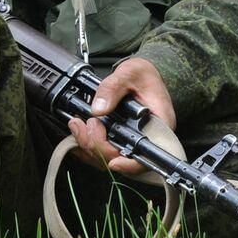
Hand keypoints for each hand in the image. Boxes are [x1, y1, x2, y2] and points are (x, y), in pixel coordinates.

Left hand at [69, 56, 176, 175]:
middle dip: (98, 146)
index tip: (113, 161)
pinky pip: (102, 152)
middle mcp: (148, 139)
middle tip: (86, 124)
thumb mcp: (129, 72)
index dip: (130, 165)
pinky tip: (79, 131)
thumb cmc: (143, 74)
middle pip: (123, 159)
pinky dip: (87, 145)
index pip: (148, 156)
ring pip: (109, 158)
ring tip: (77, 124)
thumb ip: (113, 88)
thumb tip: (98, 109)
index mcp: (160, 126)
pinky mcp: (120, 140)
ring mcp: (133, 141)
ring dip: (89, 145)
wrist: (140, 74)